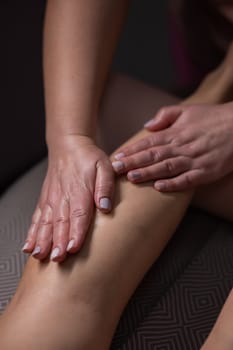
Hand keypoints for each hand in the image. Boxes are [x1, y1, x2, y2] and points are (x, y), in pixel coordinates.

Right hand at [22, 135, 114, 261]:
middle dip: (58, 242)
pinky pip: (37, 218)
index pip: (79, 214)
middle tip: (57, 258)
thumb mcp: (105, 166)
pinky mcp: (45, 200)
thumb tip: (105, 206)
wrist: (68, 146)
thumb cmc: (88, 157)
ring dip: (43, 240)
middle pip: (61, 222)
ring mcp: (52, 199)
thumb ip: (106, 186)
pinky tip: (29, 246)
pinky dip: (32, 233)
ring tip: (40, 255)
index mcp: (80, 190)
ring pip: (46, 223)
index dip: (75, 232)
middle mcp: (64, 196)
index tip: (72, 248)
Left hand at [112, 102, 232, 190]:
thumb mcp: (188, 110)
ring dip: (148, 173)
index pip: (149, 142)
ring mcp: (194, 160)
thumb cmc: (213, 118)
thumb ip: (165, 115)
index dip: (132, 150)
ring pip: (167, 168)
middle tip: (116, 169)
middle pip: (154, 155)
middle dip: (133, 163)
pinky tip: (159, 187)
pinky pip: (187, 180)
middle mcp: (183, 146)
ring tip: (131, 178)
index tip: (117, 157)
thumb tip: (147, 126)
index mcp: (176, 132)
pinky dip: (173, 184)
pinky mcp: (206, 172)